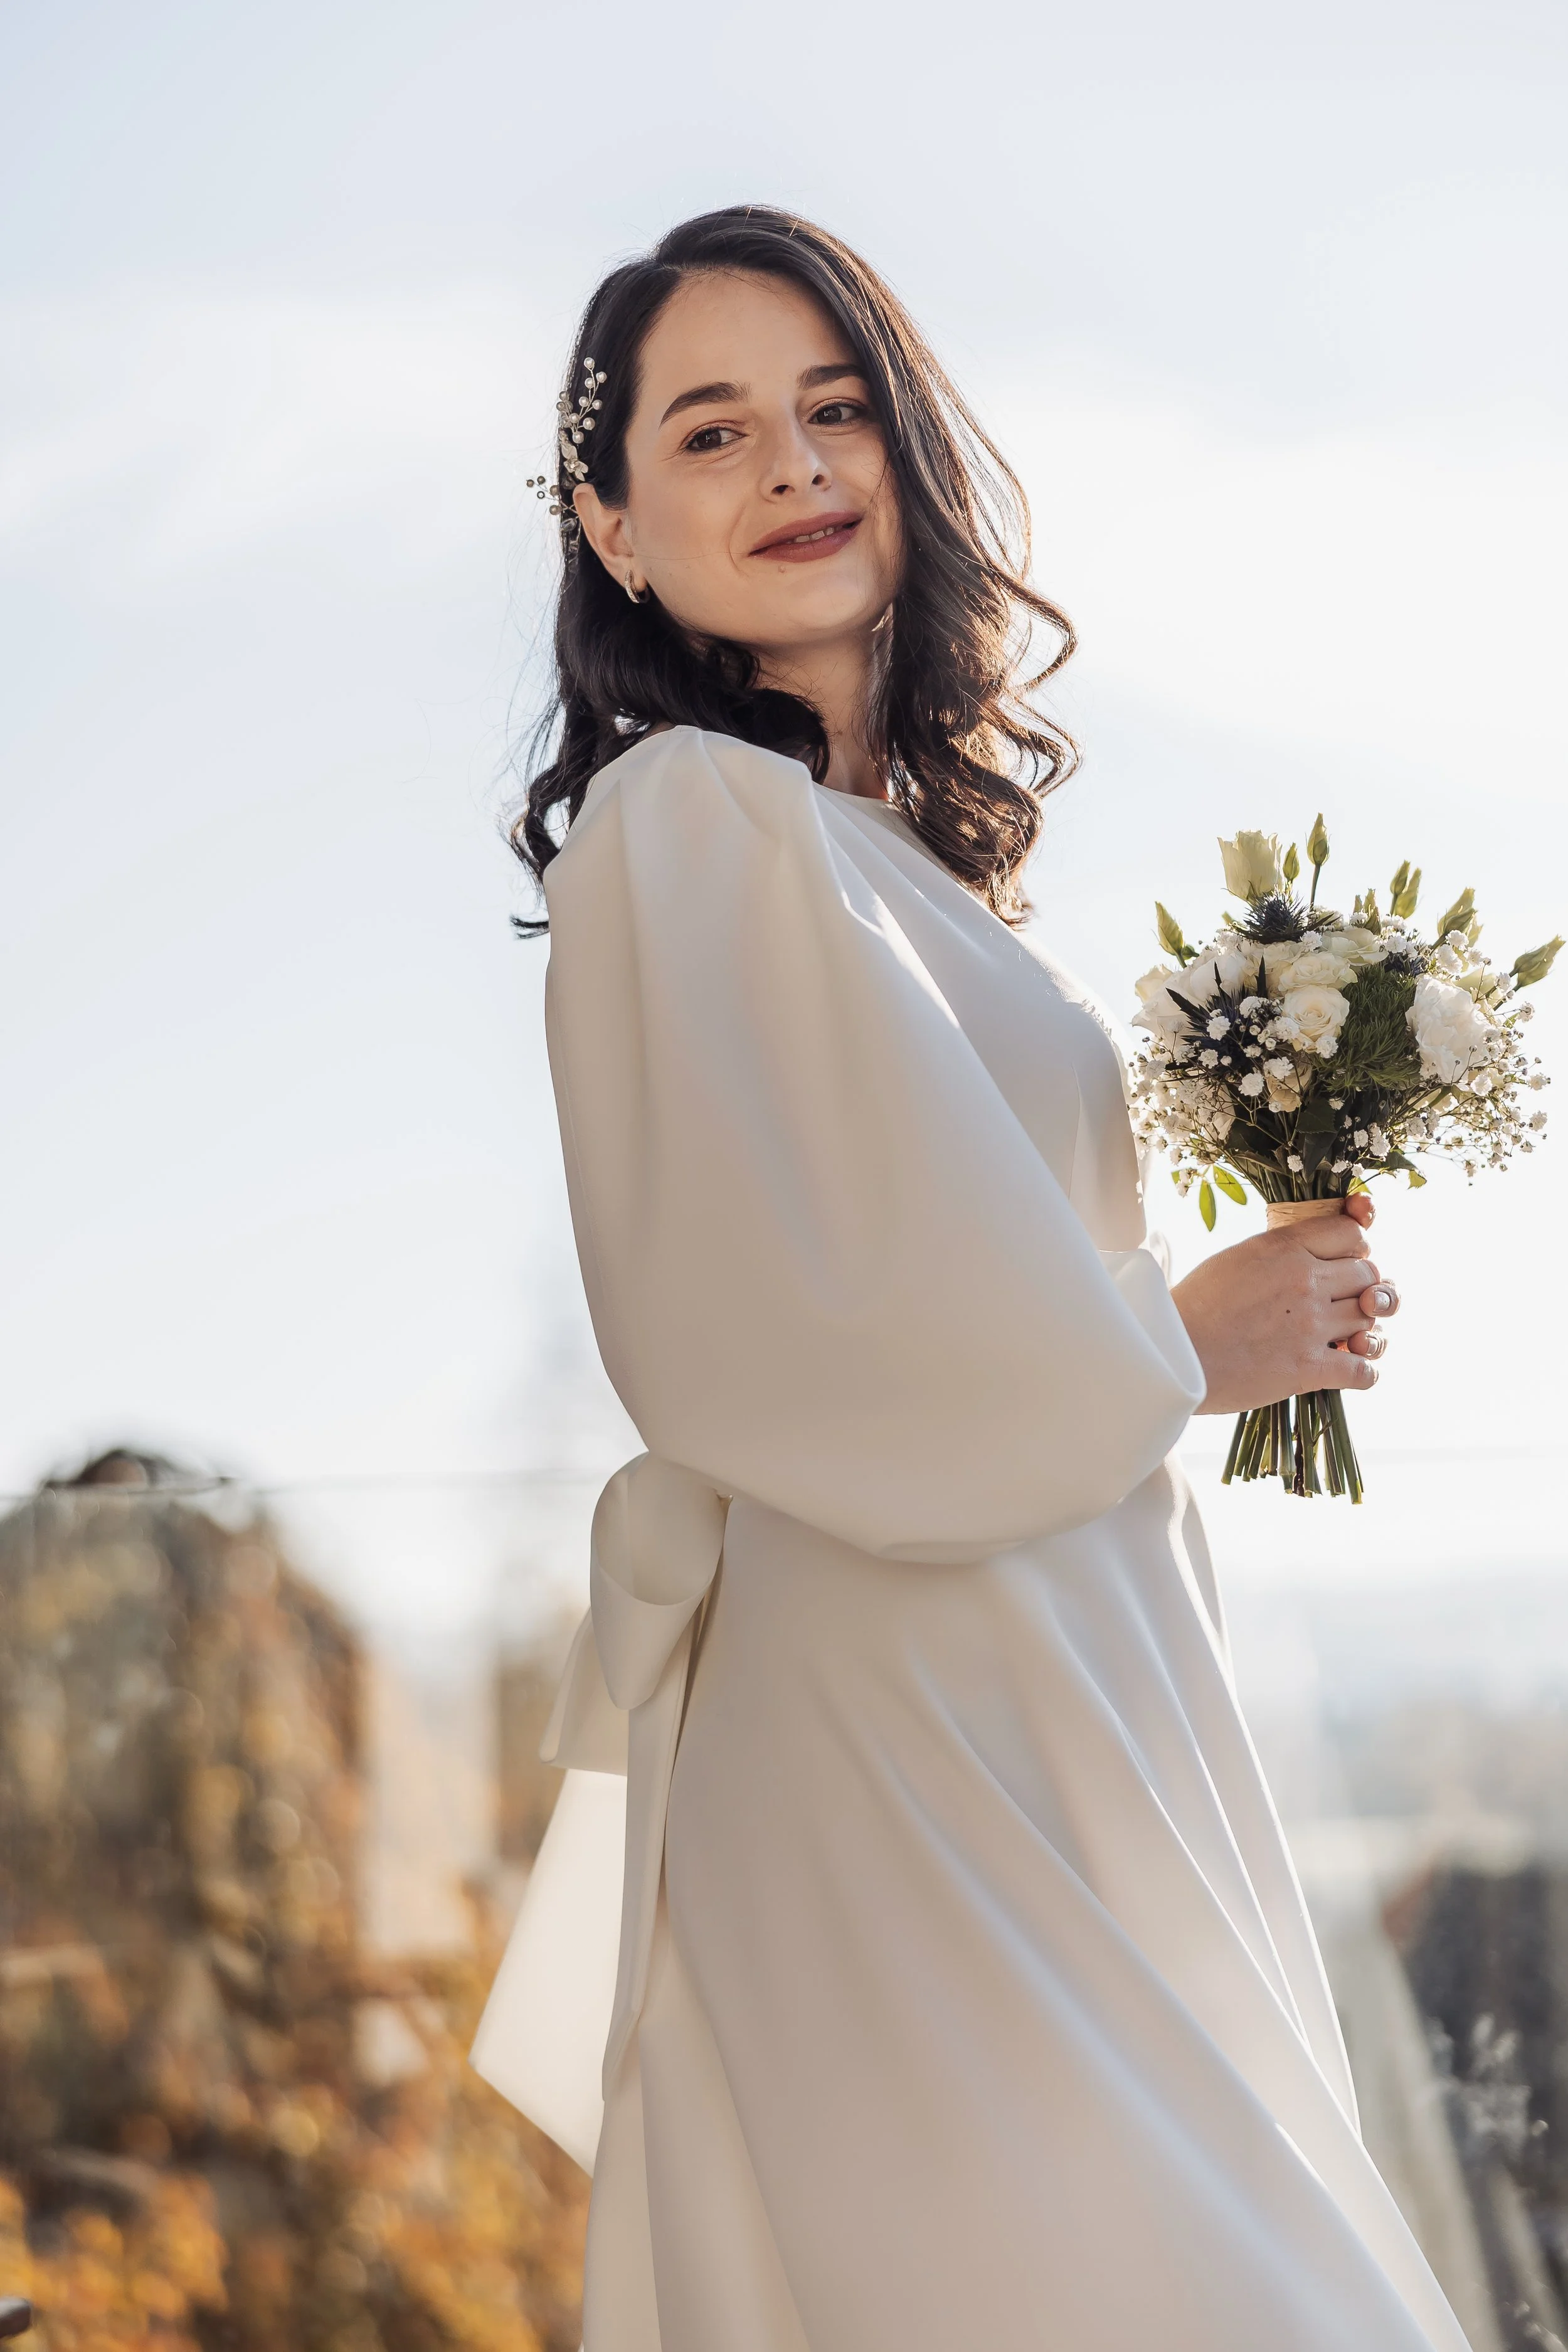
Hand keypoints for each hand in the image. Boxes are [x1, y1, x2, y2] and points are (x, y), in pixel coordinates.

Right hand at [1170, 1193, 1399, 1416]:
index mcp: (1284, 1248)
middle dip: (1363, 1287)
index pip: (1351, 1233)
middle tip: (1345, 1301)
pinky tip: (1351, 1368)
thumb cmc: (1193, 1307)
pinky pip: (1365, 1369)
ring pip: (1371, 1317)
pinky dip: (1366, 1370)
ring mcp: (1311, 1325)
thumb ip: (1277, 1252)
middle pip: (1369, 1274)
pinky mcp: (1309, 1368)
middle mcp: (1305, 1281)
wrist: (1172, 1354)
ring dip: (1365, 1326)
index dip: (1356, 1247)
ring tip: (1349, 1334)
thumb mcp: (1235, 1258)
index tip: (1345, 1262)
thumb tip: (1304, 1255)